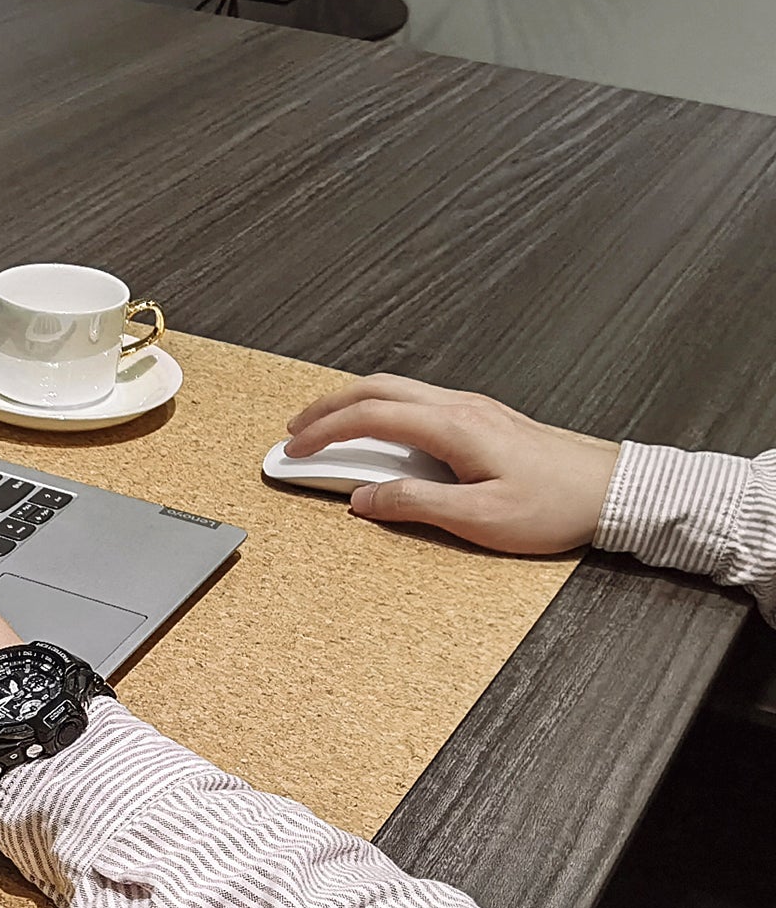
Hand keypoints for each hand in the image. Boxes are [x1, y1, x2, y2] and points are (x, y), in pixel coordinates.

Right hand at [284, 374, 619, 553]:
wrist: (613, 491)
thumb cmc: (555, 506)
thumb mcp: (478, 518)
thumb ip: (413, 504)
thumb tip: (363, 499)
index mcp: (453, 427)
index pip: (369, 416)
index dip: (323, 432)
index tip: (292, 450)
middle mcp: (460, 408)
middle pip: (376, 388)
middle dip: (326, 406)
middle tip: (294, 431)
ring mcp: (473, 409)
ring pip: (397, 390)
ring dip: (353, 405)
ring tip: (326, 430)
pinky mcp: (483, 420)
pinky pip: (418, 403)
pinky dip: (382, 412)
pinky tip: (378, 435)